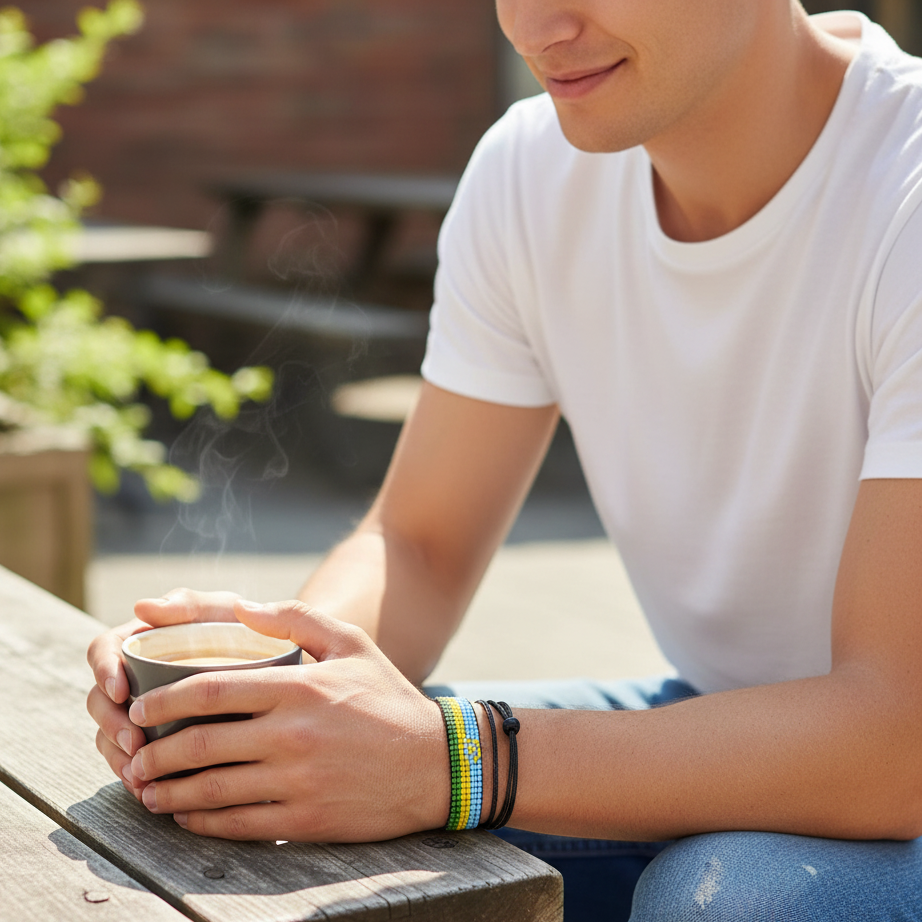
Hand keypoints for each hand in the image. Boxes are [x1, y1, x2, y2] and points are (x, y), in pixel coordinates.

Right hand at [86, 589, 243, 801]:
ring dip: (117, 757)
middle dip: (110, 725)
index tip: (120, 692)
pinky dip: (135, 775)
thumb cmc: (248, 630)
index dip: (104, 670)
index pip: (104, 649)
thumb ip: (190, 604)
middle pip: (100, 699)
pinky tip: (148, 790)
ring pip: (110, 734)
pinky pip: (133, 760)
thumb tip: (142, 606)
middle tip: (134, 745)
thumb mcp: (223, 612)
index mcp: (144, 639)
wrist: (282, 664)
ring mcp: (145, 709)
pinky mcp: (159, 739)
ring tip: (139, 777)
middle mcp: (136, 675)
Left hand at [123, 600, 448, 841]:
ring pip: (211, 790)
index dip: (162, 700)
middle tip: (134, 755)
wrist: (434, 763)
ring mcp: (297, 781)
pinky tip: (186, 817)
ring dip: (168, 792)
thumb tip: (242, 608)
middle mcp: (292, 734)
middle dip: (154, 752)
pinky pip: (238, 825)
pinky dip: (201, 822)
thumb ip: (296, 618)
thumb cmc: (387, 696)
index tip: (140, 706)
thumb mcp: (351, 643)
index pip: (209, 691)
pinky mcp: (305, 820)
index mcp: (298, 687)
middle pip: (199, 744)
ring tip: (147, 789)